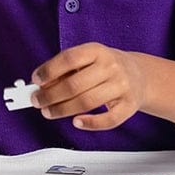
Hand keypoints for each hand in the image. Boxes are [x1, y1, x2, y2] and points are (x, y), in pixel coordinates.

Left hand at [31, 43, 147, 130]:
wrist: (139, 74)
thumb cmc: (106, 67)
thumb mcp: (86, 60)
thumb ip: (65, 71)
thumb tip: (42, 86)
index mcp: (97, 51)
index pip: (69, 59)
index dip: (49, 70)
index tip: (36, 80)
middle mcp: (111, 67)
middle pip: (75, 84)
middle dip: (50, 95)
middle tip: (37, 101)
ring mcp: (122, 86)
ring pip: (87, 102)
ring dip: (63, 110)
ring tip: (48, 112)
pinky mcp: (129, 106)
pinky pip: (109, 119)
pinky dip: (90, 123)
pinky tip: (76, 122)